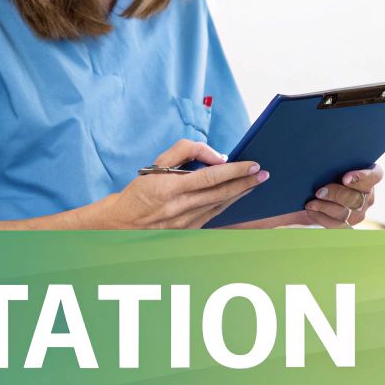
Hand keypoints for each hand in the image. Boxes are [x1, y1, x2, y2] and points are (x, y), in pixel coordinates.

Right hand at [92, 139, 269, 228]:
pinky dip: (228, 204)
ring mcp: (185, 223)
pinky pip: (213, 215)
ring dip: (240, 193)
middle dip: (245, 182)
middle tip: (264, 173)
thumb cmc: (138, 192)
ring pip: (220, 205)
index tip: (252, 164)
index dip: (234, 171)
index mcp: (170, 189)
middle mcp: (180, 208)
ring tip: (256, 182)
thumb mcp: (155, 165)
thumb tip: (215, 156)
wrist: (121, 224)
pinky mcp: (188, 231)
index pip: (210, 178)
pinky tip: (237, 195)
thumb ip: (184, 153)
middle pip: (221, 193)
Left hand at [302, 163, 381, 228]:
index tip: (345, 178)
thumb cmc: (329, 171)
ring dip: (325, 208)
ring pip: (345, 213)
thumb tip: (318, 153)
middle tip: (319, 192)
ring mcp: (359, 213)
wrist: (320, 190)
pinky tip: (310, 211)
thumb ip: (334, 161)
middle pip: (356, 198)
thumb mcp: (334, 164)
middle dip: (336, 195)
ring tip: (311, 203)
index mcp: (371, 177)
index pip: (374, 176)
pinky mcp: (348, 224)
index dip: (361, 177)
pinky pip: (336, 225)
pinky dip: (321, 217)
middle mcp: (368, 196)